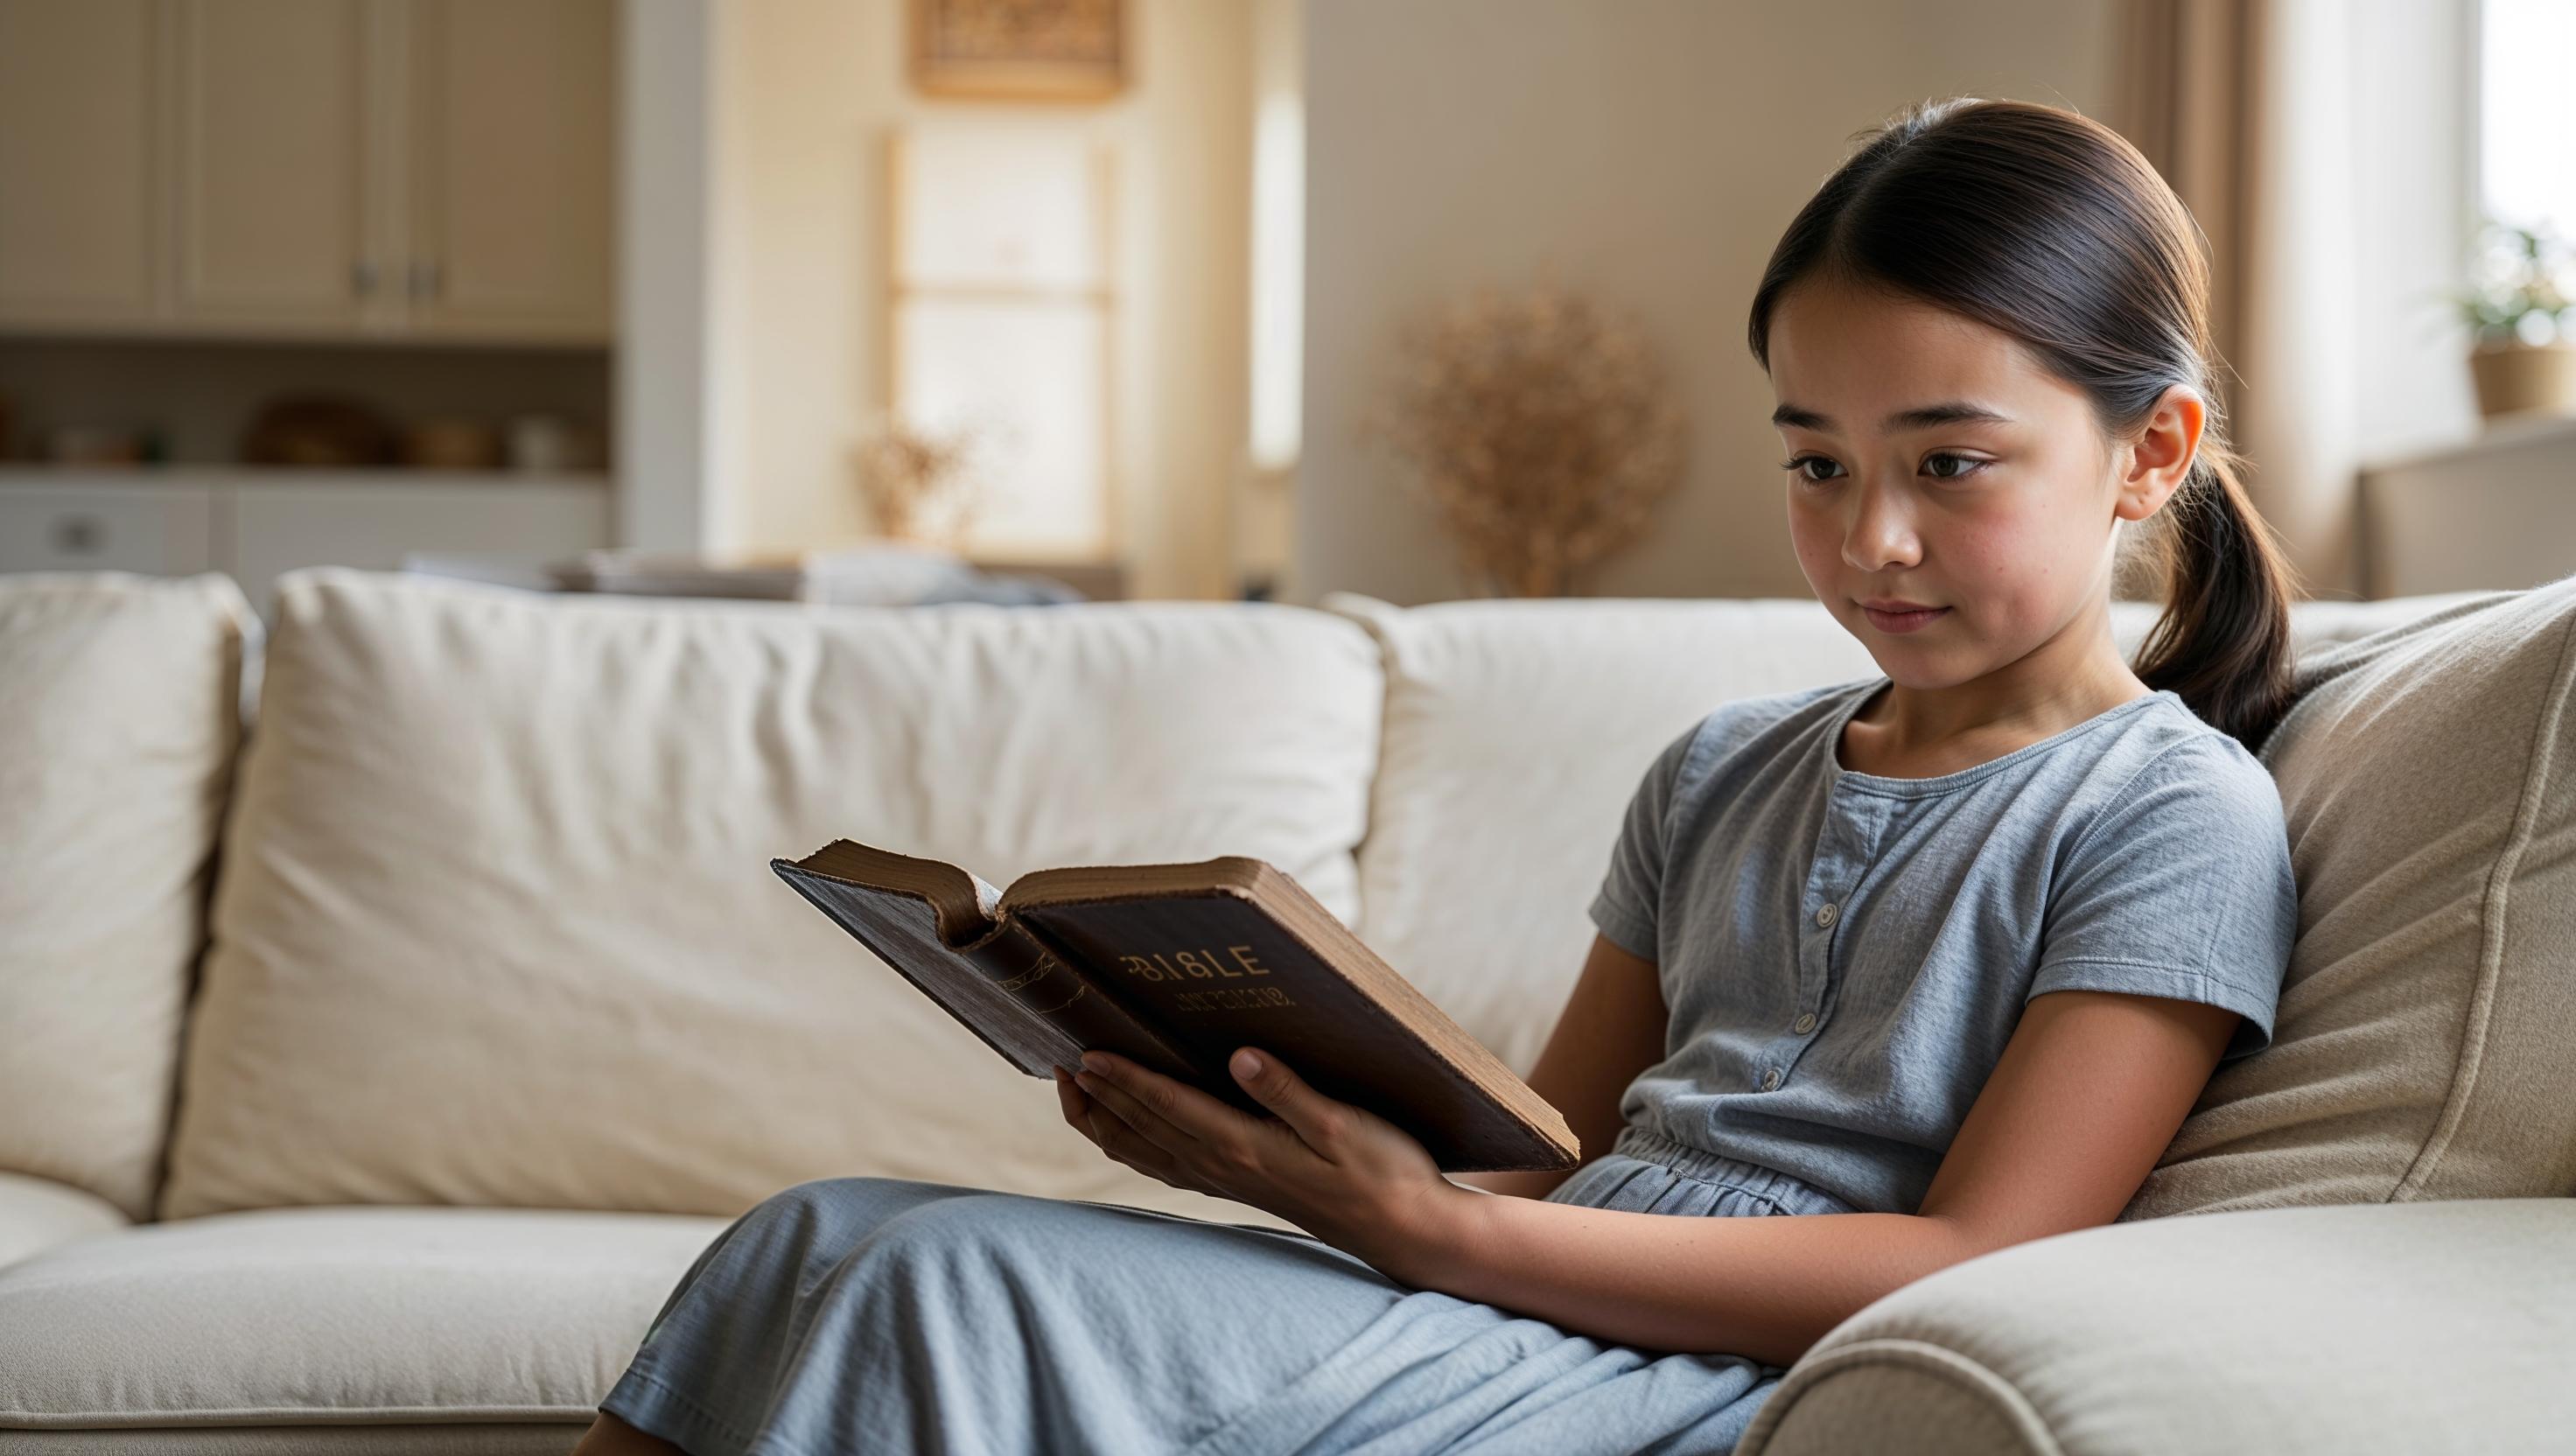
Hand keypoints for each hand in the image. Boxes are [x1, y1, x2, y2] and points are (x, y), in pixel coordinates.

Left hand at [1056, 1047, 1466, 1274]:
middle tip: (1060, 1056)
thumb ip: (1288, 1092)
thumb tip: (1241, 1057)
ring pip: (1146, 1152)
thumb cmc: (1384, 1171)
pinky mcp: (1241, 1184)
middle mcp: (1226, 1166)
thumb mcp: (1344, 1124)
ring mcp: (1230, 1180)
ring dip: (1104, 1121)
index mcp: (1246, 1146)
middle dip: (1098, 1095)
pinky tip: (1127, 1127)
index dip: (1124, 1079)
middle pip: (1143, 1130)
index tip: (1086, 1052)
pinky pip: (1167, 1165)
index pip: (1169, 1107)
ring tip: (1074, 1089)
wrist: (1405, 1228)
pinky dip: (1134, 1142)